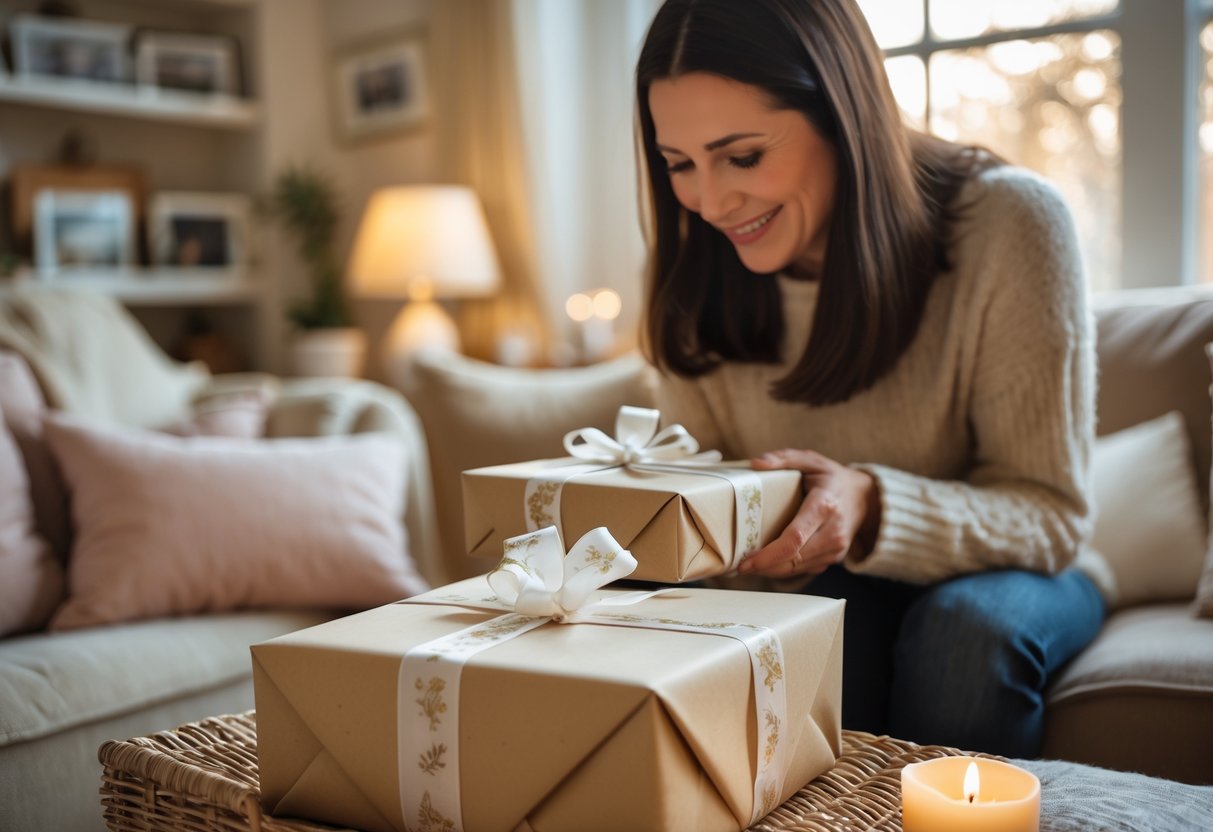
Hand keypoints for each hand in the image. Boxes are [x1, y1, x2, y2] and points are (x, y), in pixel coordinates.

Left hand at [738, 449, 879, 578]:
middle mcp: (833, 532)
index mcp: (824, 505)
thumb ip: (784, 458)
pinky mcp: (834, 558)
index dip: (768, 555)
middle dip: (763, 566)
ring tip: (748, 565)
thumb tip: (756, 463)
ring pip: (797, 568)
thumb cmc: (831, 478)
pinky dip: (783, 569)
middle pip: (793, 559)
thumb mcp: (810, 460)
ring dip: (770, 571)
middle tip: (738, 565)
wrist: (864, 498)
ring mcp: (836, 548)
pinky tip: (767, 563)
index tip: (745, 561)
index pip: (795, 538)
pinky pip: (804, 569)